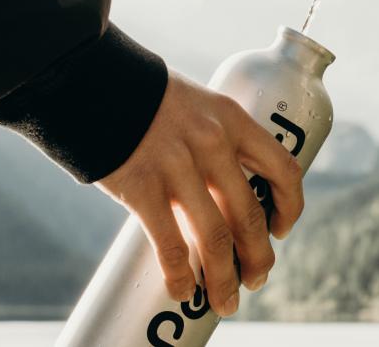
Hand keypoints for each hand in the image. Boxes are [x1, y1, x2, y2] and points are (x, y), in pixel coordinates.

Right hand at [95, 69, 303, 316]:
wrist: (89, 79)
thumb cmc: (142, 96)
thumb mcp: (193, 104)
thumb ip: (211, 139)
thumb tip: (221, 191)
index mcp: (232, 119)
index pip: (282, 168)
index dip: (289, 206)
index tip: (281, 228)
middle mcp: (213, 143)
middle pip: (250, 215)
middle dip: (258, 257)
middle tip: (256, 278)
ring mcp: (177, 166)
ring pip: (216, 238)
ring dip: (224, 278)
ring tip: (225, 300)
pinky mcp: (141, 187)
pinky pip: (170, 245)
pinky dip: (179, 277)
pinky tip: (181, 293)